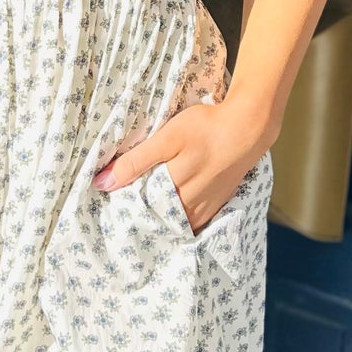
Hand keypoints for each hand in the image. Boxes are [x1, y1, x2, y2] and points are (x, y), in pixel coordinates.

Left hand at [92, 101, 272, 233]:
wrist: (249, 127)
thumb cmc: (206, 128)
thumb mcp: (166, 139)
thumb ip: (135, 162)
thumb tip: (102, 183)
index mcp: (173, 191)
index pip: (138, 211)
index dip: (122, 210)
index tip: (107, 206)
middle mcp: (190, 206)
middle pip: (156, 221)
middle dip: (138, 218)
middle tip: (120, 212)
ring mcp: (206, 207)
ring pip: (175, 223)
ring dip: (159, 221)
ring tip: (142, 213)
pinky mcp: (217, 203)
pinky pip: (192, 221)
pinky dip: (178, 219)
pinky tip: (170, 212)